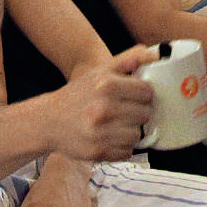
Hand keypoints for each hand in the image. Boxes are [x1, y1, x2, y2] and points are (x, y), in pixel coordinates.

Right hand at [49, 45, 155, 162]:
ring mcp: (100, 132)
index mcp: (106, 85)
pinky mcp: (98, 152)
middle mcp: (103, 108)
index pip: (147, 92)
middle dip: (138, 113)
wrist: (48, 121)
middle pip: (145, 114)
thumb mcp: (101, 71)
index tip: (136, 96)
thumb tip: (158, 55)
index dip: (144, 94)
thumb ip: (130, 59)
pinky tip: (110, 137)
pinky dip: (122, 147)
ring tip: (117, 125)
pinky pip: (127, 152)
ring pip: (138, 135)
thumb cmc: (78, 94)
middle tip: (125, 111)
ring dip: (131, 131)